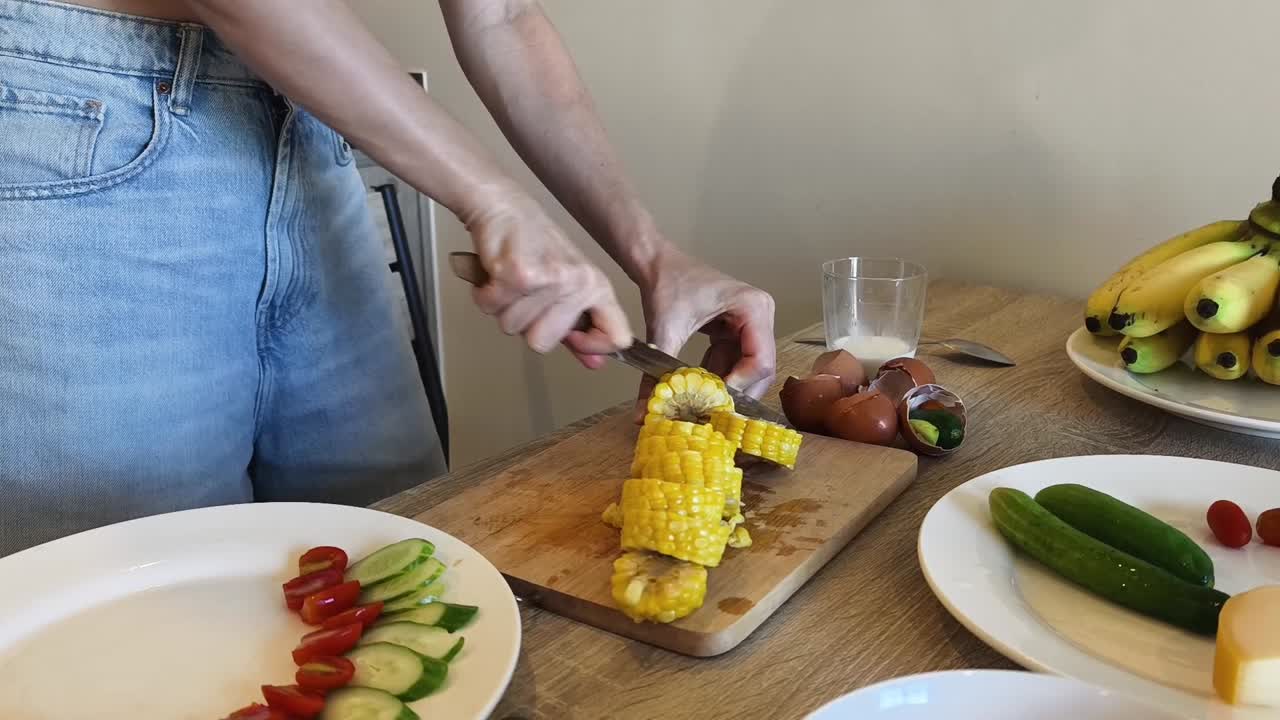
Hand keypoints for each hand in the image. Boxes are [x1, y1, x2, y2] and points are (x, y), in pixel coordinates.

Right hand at [464, 191, 632, 361]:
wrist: (503, 206)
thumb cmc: (534, 245)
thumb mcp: (567, 285)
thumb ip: (579, 329)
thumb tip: (596, 363)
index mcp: (597, 286)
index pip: (616, 336)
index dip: (591, 347)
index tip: (570, 337)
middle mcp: (578, 283)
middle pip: (543, 343)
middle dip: (525, 324)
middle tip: (525, 292)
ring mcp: (549, 280)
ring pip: (513, 328)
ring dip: (502, 307)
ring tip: (509, 280)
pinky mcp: (517, 275)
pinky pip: (492, 308)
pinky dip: (484, 295)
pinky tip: (494, 273)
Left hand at [632, 246, 776, 420]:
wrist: (656, 263)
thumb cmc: (666, 283)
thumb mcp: (664, 331)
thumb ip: (656, 375)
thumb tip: (644, 413)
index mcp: (753, 307)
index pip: (761, 360)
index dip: (741, 386)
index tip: (715, 403)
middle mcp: (759, 316)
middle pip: (760, 369)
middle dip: (737, 393)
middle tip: (712, 414)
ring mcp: (750, 324)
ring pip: (747, 370)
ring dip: (724, 389)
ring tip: (702, 407)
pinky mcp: (735, 331)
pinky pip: (732, 363)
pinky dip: (715, 378)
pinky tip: (697, 392)